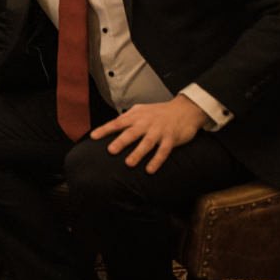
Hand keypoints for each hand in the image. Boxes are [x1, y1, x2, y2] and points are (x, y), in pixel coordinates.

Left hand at [91, 95, 210, 173]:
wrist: (185, 109)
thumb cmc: (159, 112)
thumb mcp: (141, 110)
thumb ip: (126, 118)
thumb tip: (110, 126)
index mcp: (136, 116)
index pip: (118, 122)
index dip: (105, 129)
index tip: (93, 137)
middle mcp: (146, 123)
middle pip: (132, 133)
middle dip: (121, 141)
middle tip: (111, 151)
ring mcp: (159, 131)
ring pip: (147, 143)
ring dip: (138, 153)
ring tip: (129, 163)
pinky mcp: (171, 139)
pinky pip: (163, 151)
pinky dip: (157, 160)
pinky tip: (149, 170)